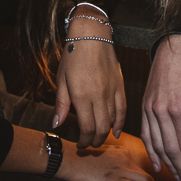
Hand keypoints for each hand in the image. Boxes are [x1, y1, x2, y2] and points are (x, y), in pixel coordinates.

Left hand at [53, 13, 124, 148]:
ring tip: (97, 138)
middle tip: (88, 145)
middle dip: (94, 142)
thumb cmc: (73, 56)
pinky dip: (120, 123)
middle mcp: (99, 96)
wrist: (92, 36)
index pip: (86, 128)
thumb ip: (61, 105)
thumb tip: (57, 125)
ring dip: (105, 134)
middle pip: (101, 129)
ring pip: (112, 121)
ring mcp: (112, 91)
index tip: (79, 145)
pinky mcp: (120, 86)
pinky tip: (115, 132)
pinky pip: (123, 110)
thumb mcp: (62, 80)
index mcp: (82, 95)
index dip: (83, 141)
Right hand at [57, 136, 171, 180]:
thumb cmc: (81, 159)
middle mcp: (125, 158)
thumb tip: (124, 170)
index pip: (144, 166)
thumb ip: (116, 159)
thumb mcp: (103, 154)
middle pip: (149, 175)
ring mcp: (121, 169)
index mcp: (123, 151)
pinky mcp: (115, 179)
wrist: (68, 159)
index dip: (155, 178)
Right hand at [141, 34, 180, 180]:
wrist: (173, 48)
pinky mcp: (144, 107)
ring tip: (178, 177)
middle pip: (171, 149)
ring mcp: (150, 110)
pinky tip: (158, 164)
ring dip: (168, 165)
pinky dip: (151, 152)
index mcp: (178, 108)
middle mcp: (160, 111)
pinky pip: (146, 134)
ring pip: (157, 145)